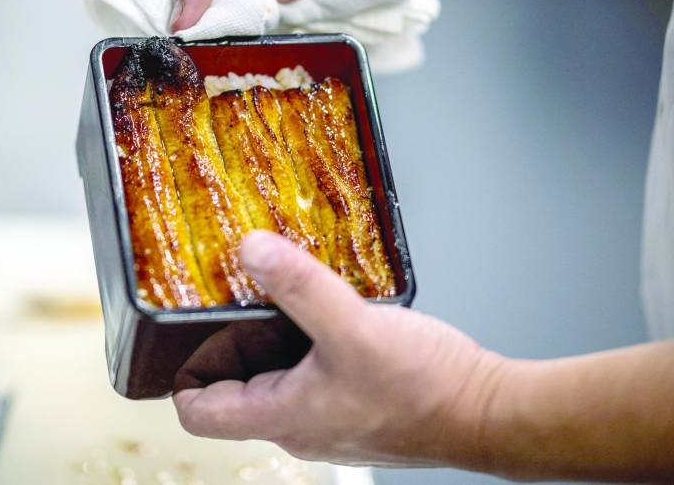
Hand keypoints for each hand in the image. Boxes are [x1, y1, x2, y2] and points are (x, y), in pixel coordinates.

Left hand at [172, 230, 509, 468]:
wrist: (489, 412)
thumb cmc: (428, 391)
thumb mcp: (353, 326)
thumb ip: (299, 286)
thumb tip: (250, 250)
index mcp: (282, 416)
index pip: (198, 411)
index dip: (184, 369)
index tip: (189, 327)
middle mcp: (298, 423)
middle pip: (234, 385)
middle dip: (232, 337)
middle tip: (248, 292)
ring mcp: (327, 416)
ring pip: (275, 375)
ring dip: (273, 334)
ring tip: (289, 292)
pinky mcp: (354, 401)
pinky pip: (311, 370)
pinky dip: (308, 340)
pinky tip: (331, 310)